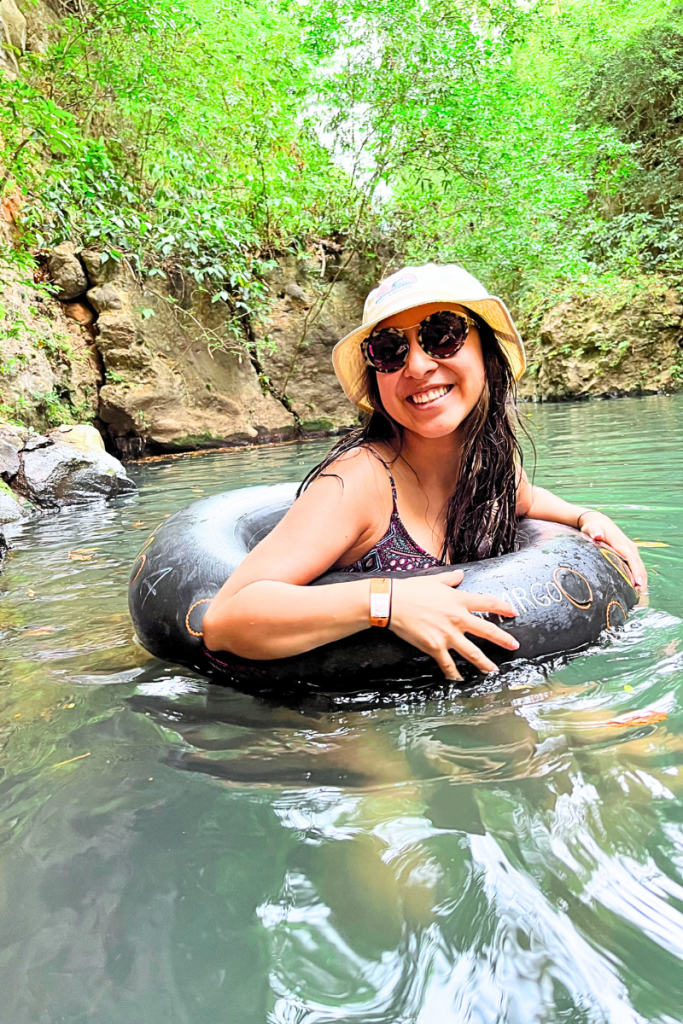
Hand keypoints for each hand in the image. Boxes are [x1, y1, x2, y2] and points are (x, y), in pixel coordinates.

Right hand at [389, 570, 518, 679]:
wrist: (391, 603)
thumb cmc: (411, 590)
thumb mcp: (434, 580)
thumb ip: (451, 579)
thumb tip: (460, 574)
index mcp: (459, 600)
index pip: (488, 603)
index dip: (503, 607)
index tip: (514, 612)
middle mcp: (458, 618)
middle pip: (488, 631)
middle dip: (504, 640)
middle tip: (514, 645)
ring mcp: (447, 635)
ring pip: (473, 653)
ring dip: (485, 664)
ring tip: (493, 670)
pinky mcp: (435, 647)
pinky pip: (448, 664)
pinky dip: (454, 674)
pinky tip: (458, 679)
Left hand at [579, 512, 647, 592]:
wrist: (599, 522)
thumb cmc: (593, 527)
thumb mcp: (591, 528)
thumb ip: (594, 532)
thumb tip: (598, 536)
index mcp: (622, 543)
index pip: (632, 558)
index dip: (636, 571)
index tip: (638, 584)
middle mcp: (630, 548)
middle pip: (639, 565)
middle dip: (641, 580)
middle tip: (640, 595)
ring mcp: (631, 551)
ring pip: (639, 567)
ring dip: (641, 580)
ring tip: (640, 596)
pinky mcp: (629, 555)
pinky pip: (636, 567)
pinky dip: (638, 577)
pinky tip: (636, 589)